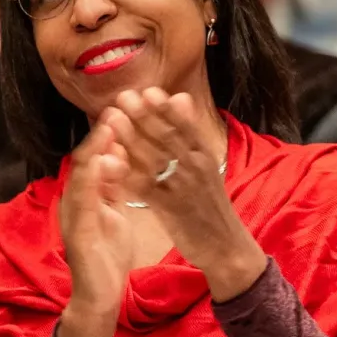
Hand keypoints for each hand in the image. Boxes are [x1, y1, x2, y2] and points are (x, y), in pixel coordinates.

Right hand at [57, 122, 131, 336]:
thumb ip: (113, 188)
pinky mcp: (77, 231)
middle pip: (88, 157)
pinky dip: (93, 177)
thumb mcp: (114, 214)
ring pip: (82, 173)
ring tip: (111, 123)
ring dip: (96, 147)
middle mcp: (76, 200)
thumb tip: (119, 159)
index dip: (111, 133)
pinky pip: (83, 200)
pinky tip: (104, 161)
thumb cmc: (107, 256)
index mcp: (89, 195)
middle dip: (103, 131)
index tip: (129, 108)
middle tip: (119, 104)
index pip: (98, 156)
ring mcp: (74, 214)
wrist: (99, 297)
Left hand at [102, 88, 265, 300]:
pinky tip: (111, 160)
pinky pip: (146, 187)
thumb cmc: (210, 203)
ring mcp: (182, 188)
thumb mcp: (206, 164)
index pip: (185, 126)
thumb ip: (190, 132)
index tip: (147, 90)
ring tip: (113, 120)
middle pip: (168, 138)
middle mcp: (195, 168)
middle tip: (124, 97)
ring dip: (132, 138)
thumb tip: (180, 96)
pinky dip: (128, 173)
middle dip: (144, 116)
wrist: (226, 246)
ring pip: (154, 159)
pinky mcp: (171, 209)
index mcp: (204, 155)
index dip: (165, 109)